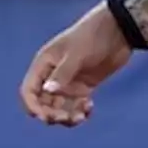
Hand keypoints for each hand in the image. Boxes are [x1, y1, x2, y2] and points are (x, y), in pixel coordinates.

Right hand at [20, 3, 132, 126]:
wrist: (118, 30)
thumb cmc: (93, 36)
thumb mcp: (77, 54)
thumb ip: (63, 73)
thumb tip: (47, 91)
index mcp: (45, 64)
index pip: (29, 91)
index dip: (33, 106)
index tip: (46, 117)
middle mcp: (53, 75)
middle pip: (43, 104)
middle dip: (52, 114)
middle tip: (67, 117)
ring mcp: (69, 82)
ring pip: (59, 108)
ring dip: (67, 116)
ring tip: (81, 116)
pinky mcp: (84, 87)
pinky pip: (75, 106)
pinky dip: (80, 112)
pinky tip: (90, 108)